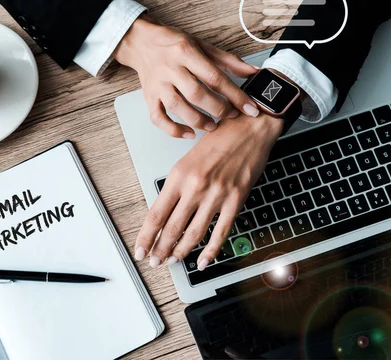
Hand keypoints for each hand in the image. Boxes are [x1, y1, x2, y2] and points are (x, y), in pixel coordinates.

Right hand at [113, 15, 259, 138]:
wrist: (141, 42)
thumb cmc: (173, 44)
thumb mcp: (201, 45)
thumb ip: (228, 60)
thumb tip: (252, 72)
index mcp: (186, 52)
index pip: (215, 77)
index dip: (235, 95)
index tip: (250, 108)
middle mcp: (170, 68)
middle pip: (196, 94)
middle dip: (218, 109)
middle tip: (231, 116)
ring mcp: (157, 84)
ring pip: (177, 107)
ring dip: (197, 121)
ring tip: (212, 126)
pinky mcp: (148, 96)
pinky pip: (158, 118)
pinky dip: (173, 130)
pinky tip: (189, 133)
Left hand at [133, 113, 283, 268]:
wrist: (249, 128)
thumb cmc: (219, 139)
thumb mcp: (188, 159)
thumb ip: (178, 186)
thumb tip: (167, 212)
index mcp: (178, 175)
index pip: (156, 214)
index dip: (147, 237)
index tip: (141, 249)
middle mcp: (195, 187)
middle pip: (172, 228)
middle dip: (160, 249)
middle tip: (154, 262)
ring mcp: (216, 195)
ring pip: (193, 234)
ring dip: (181, 252)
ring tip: (173, 261)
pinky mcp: (235, 200)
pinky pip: (221, 232)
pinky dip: (211, 251)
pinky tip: (203, 261)